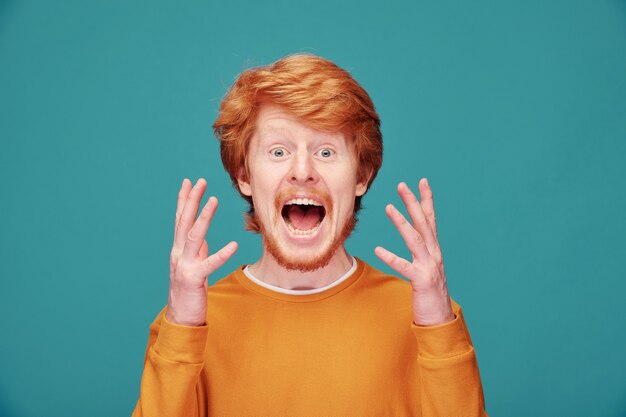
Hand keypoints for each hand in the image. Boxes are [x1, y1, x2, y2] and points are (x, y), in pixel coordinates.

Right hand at [166, 178, 237, 325]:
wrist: (180, 317)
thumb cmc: (188, 290)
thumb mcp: (192, 264)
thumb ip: (196, 249)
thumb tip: (201, 234)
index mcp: (179, 249)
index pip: (181, 219)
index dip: (184, 200)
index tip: (189, 182)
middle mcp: (178, 254)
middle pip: (184, 222)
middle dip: (191, 200)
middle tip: (200, 181)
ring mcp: (184, 266)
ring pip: (194, 236)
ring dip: (204, 217)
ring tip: (214, 200)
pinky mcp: (193, 279)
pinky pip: (209, 264)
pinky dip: (221, 254)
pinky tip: (234, 245)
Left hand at [375, 179, 454, 326]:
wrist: (441, 321)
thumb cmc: (430, 295)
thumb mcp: (425, 269)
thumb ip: (420, 254)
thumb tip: (413, 239)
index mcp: (434, 250)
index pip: (430, 220)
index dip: (426, 200)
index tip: (421, 181)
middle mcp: (434, 255)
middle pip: (423, 223)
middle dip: (413, 202)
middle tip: (403, 184)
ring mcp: (430, 267)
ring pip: (415, 239)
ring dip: (402, 222)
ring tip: (389, 207)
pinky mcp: (422, 281)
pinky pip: (405, 267)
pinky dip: (392, 257)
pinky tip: (378, 249)